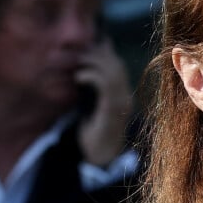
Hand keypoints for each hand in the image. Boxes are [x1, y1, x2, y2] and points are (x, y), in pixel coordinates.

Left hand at [76, 37, 133, 166]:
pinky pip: (105, 84)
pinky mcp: (112, 108)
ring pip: (113, 71)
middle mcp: (125, 96)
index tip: (91, 45)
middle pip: (117, 65)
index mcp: (122, 95)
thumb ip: (91, 92)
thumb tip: (81, 72)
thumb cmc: (94, 134)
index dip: (106, 52)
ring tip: (77, 63)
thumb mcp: (92, 108)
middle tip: (80, 52)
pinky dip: (91, 76)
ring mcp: (121, 102)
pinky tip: (78, 78)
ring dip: (94, 62)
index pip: (118, 66)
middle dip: (98, 54)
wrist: (101, 157)